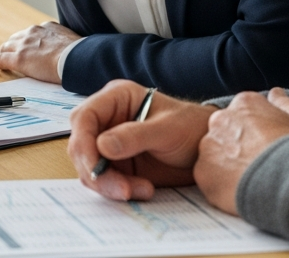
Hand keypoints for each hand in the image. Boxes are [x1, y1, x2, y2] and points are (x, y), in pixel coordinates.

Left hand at [0, 21, 80, 82]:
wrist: (76, 58)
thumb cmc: (81, 54)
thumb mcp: (75, 44)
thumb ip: (68, 45)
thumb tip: (76, 54)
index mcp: (48, 27)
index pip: (32, 33)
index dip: (27, 41)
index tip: (27, 46)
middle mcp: (33, 32)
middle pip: (16, 38)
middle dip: (11, 45)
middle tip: (9, 53)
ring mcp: (24, 45)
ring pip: (6, 47)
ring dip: (2, 54)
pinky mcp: (18, 58)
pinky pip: (0, 60)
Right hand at [68, 80, 216, 200]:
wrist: (207, 151)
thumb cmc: (192, 128)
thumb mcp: (167, 129)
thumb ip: (134, 136)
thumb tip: (102, 146)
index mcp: (116, 98)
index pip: (84, 118)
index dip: (83, 143)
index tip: (96, 167)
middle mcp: (107, 120)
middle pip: (81, 146)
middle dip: (96, 172)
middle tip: (122, 189)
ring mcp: (109, 144)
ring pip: (89, 168)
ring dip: (108, 185)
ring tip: (141, 190)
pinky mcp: (116, 165)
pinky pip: (104, 181)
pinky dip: (117, 190)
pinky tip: (142, 190)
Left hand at [193, 88, 288, 212]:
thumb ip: (286, 103)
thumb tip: (276, 93)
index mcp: (244, 104)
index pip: (243, 114)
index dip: (255, 132)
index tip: (264, 146)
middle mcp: (220, 119)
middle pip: (225, 132)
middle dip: (237, 146)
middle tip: (256, 164)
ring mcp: (209, 145)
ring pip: (214, 154)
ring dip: (226, 165)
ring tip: (250, 180)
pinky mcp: (203, 172)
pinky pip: (209, 177)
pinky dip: (221, 185)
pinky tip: (241, 191)